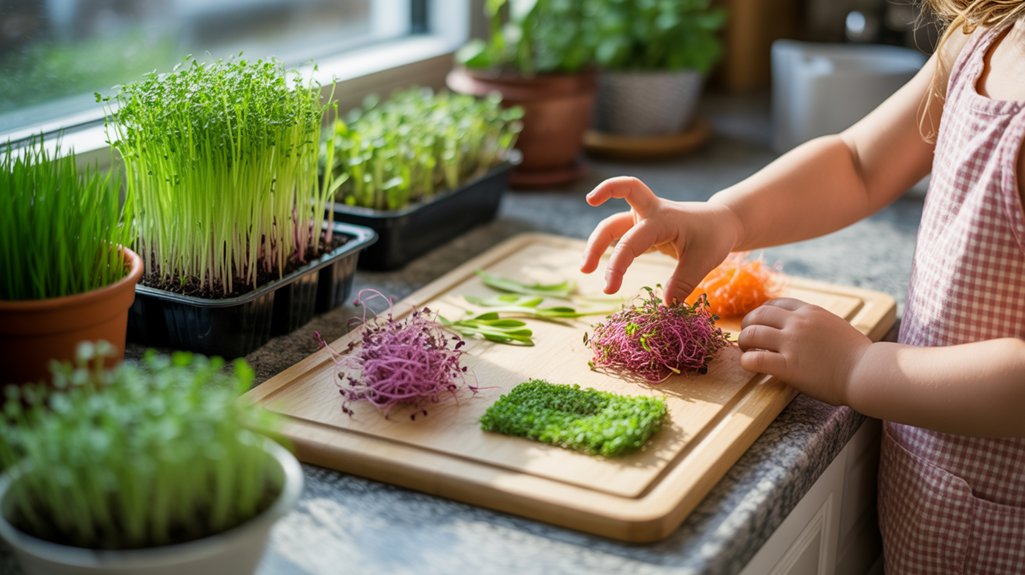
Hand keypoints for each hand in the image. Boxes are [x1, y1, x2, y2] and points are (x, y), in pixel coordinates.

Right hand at [579, 177, 741, 304]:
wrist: (721, 220)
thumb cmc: (713, 237)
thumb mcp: (704, 261)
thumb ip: (683, 283)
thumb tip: (666, 306)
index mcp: (663, 218)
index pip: (631, 241)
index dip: (617, 265)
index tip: (610, 290)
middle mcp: (649, 213)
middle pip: (612, 220)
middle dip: (596, 242)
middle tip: (585, 269)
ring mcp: (644, 218)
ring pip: (611, 224)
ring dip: (596, 242)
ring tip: (585, 268)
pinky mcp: (643, 226)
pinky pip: (619, 232)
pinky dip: (607, 244)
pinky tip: (598, 260)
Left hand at [738, 298, 870, 404]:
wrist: (868, 372)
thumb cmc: (858, 355)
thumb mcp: (835, 326)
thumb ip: (816, 324)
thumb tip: (806, 329)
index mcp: (810, 311)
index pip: (775, 303)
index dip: (761, 313)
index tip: (758, 323)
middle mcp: (798, 323)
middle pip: (758, 315)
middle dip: (747, 325)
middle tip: (746, 337)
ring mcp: (792, 343)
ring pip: (751, 334)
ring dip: (743, 342)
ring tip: (745, 351)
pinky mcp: (788, 366)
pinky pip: (755, 359)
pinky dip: (747, 361)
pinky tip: (749, 365)